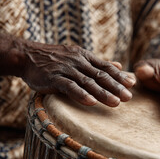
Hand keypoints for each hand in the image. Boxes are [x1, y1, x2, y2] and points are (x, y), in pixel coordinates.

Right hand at [18, 42, 134, 106]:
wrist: (26, 56)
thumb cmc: (54, 59)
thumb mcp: (77, 56)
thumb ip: (97, 63)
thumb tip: (119, 66)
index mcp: (84, 56)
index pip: (106, 67)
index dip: (119, 76)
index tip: (132, 84)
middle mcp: (77, 62)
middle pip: (100, 75)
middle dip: (116, 87)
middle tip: (129, 97)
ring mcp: (66, 69)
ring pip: (88, 82)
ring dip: (102, 93)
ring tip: (116, 103)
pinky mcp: (53, 78)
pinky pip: (69, 87)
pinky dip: (81, 94)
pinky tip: (91, 102)